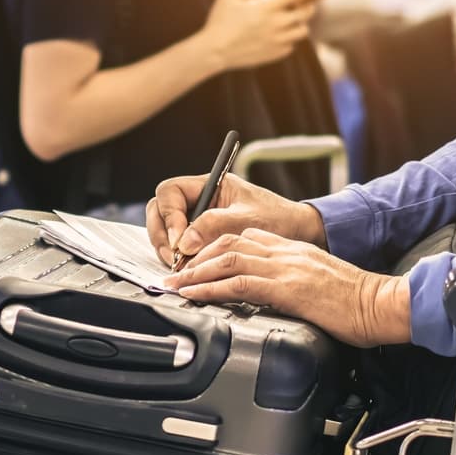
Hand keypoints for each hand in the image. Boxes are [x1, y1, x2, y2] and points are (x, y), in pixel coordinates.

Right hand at [146, 173, 325, 265]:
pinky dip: (178, 257)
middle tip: (173, 258)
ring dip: (166, 248)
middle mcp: (199, 199)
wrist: (295, 231)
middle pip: (160, 210)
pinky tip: (188, 269)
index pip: (170, 192)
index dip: (169, 216)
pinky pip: (178, 244)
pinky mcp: (201, 237)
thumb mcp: (246, 220)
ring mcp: (197, 218)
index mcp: (209, 184)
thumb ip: (214, 226)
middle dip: (161, 235)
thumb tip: (185, 242)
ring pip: (165, 228)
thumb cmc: (277, 218)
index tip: (179, 241)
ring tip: (180, 267)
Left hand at [164, 229, 411, 346]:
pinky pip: (240, 283)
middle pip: (228, 242)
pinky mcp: (287, 288)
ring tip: (175, 285)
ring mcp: (285, 268)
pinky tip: (195, 295)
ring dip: (196, 273)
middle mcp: (285, 252)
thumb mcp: (320, 282)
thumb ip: (293, 280)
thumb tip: (272, 295)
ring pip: (227, 260)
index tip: (195, 261)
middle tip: (175, 273)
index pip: (243, 237)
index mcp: (292, 249)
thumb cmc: (357, 300)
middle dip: (196, 257)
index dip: (213, 247)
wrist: (382, 303)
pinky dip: (211, 288)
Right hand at [199, 0, 331, 70]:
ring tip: (288, 20)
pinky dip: (288, 38)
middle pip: (306, 12)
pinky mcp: (276, 54)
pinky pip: (291, 45)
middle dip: (308, 4)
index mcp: (267, 7)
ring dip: (299, 23)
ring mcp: (278, 41)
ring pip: (302, 30)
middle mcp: (276, 24)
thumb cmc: (220, 19)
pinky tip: (275, 35)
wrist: (214, 51)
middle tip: (304, 2)